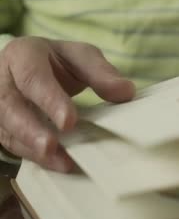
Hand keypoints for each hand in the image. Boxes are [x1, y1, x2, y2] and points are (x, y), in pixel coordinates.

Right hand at [0, 36, 134, 171]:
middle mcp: (2, 78)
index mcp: (23, 54)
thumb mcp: (81, 57)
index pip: (32, 77)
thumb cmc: (58, 63)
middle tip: (51, 147)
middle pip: (9, 105)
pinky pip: (10, 142)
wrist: (31, 67)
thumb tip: (126, 92)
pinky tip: (57, 165)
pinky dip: (33, 156)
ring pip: (6, 127)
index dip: (49, 99)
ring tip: (61, 162)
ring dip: (31, 148)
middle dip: (29, 129)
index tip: (69, 121)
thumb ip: (101, 73)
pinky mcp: (1, 125)